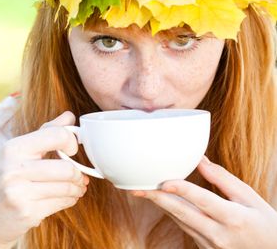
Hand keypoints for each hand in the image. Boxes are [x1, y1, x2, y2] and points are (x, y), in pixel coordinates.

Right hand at [0, 111, 88, 248]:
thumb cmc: (2, 183)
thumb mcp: (16, 154)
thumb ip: (44, 133)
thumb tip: (69, 116)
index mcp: (13, 148)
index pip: (55, 135)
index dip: (71, 141)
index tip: (72, 150)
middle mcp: (14, 168)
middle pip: (66, 167)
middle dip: (78, 174)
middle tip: (79, 176)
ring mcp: (19, 191)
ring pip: (66, 187)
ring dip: (76, 188)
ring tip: (75, 188)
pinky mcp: (27, 212)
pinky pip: (61, 203)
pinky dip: (70, 200)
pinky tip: (66, 198)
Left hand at [132, 156, 276, 247]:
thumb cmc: (265, 224)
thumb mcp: (251, 199)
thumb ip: (223, 180)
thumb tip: (199, 160)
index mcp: (235, 218)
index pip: (204, 202)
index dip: (183, 191)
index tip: (164, 181)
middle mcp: (220, 234)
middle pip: (183, 214)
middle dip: (158, 200)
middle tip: (137, 188)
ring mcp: (211, 245)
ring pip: (180, 221)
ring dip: (161, 205)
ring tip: (141, 190)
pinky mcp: (205, 248)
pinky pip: (184, 228)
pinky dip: (172, 213)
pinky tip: (161, 201)